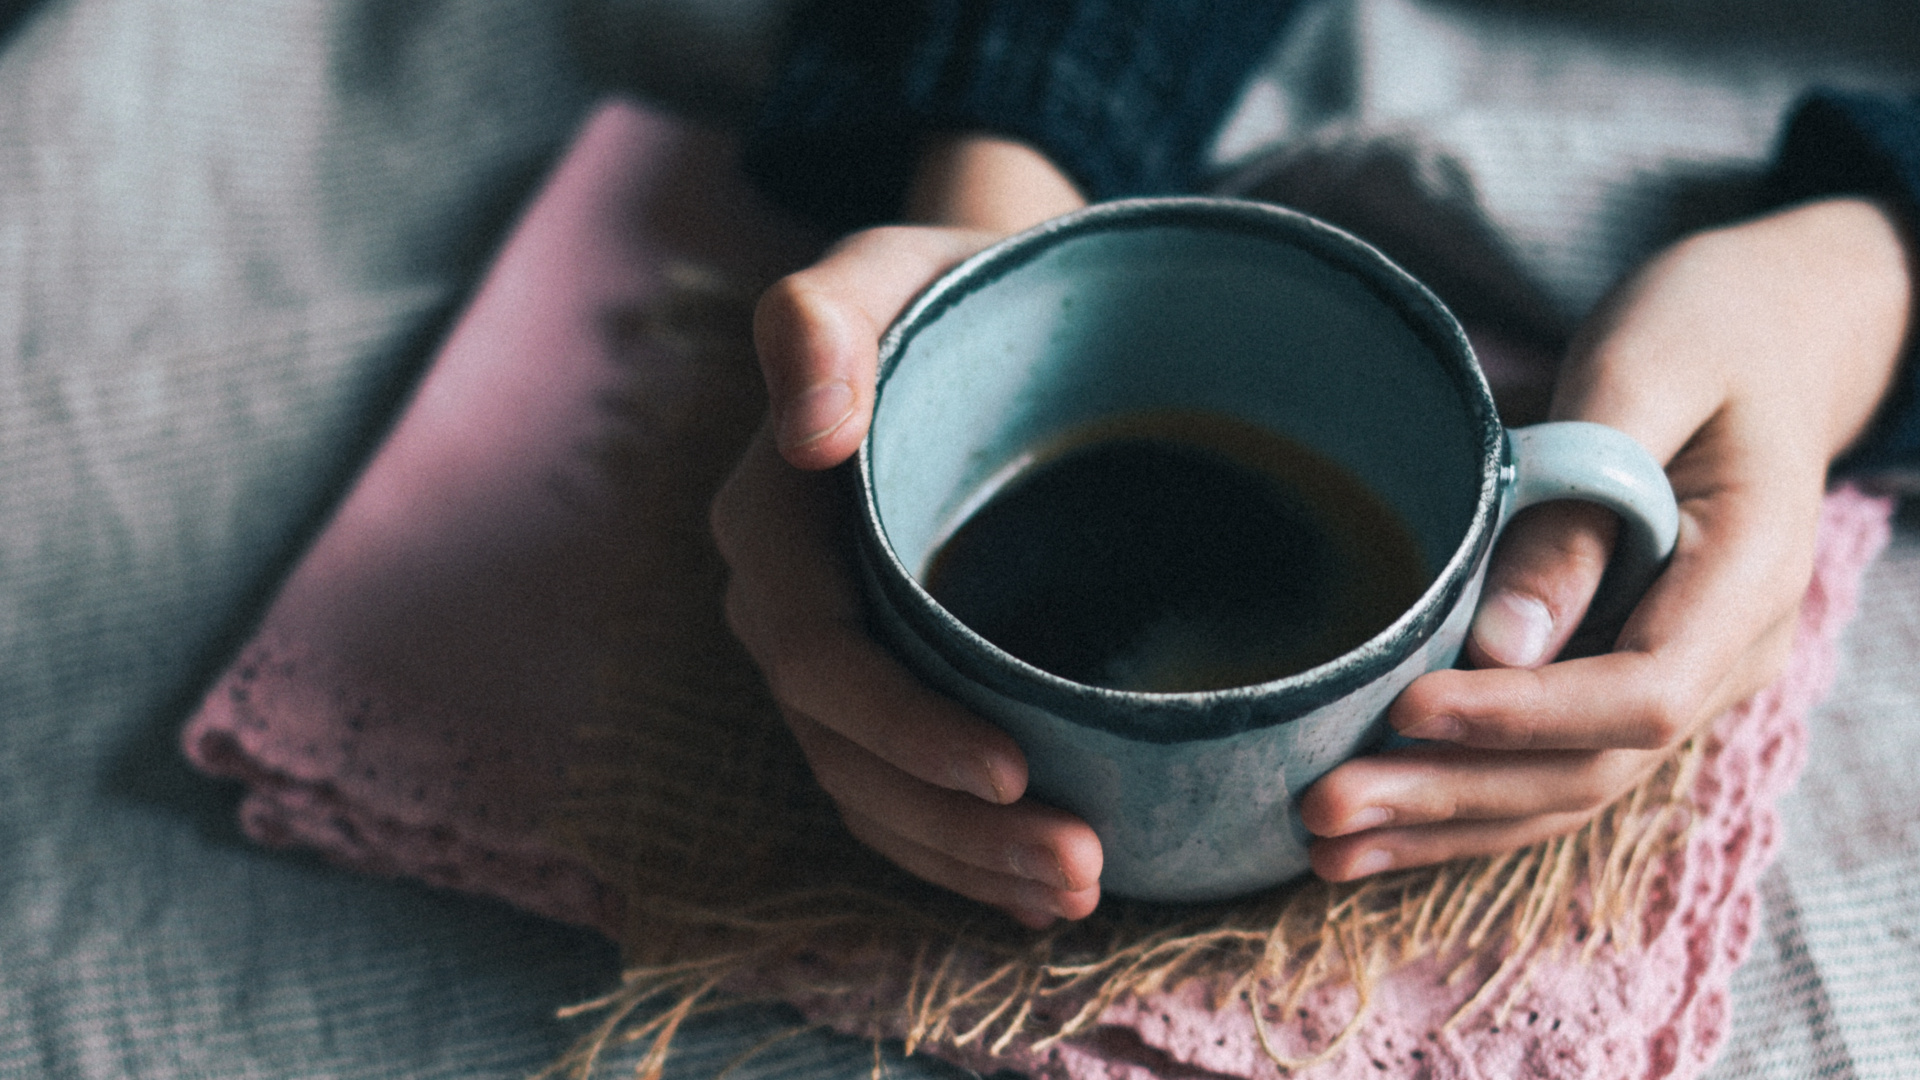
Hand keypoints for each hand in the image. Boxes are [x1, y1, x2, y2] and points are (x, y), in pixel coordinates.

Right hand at [711, 137, 1100, 926]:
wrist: (990, 309)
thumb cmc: (949, 287)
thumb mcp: (888, 268)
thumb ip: (825, 320)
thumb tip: (808, 428)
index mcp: (774, 518)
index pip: (815, 654)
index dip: (902, 728)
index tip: (1014, 772)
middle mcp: (787, 600)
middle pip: (844, 747)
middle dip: (950, 826)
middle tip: (1078, 870)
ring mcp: (835, 651)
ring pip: (872, 789)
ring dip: (964, 859)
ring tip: (1077, 892)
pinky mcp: (888, 678)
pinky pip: (898, 788)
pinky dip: (960, 846)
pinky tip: (1039, 884)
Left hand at [1303, 197, 1914, 878]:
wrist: (1768, 333)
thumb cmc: (1704, 329)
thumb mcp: (1643, 378)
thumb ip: (1581, 508)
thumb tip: (1501, 649)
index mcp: (1747, 580)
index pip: (1640, 694)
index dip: (1522, 718)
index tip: (1407, 710)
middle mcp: (1723, 654)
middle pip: (1589, 769)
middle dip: (1452, 795)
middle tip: (1322, 808)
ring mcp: (1677, 674)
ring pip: (1564, 789)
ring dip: (1443, 824)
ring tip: (1325, 847)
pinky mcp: (1619, 674)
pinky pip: (1545, 763)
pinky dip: (1459, 800)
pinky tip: (1373, 828)